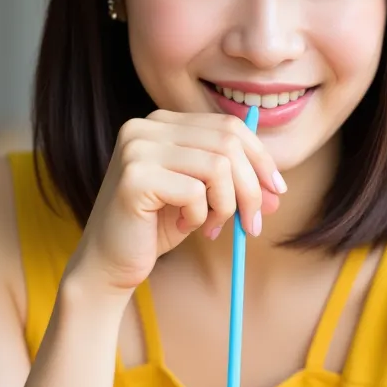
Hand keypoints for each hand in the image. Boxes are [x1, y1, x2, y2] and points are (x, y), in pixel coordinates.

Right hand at [71, 110, 285, 292]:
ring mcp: (137, 149)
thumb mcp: (204, 200)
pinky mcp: (135, 177)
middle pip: (228, 143)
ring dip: (226, 206)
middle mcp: (146, 127)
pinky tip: (182, 227)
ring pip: (218, 167)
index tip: (276, 190)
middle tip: (253, 224)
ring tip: (211, 227)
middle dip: (251, 187)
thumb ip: (236, 187)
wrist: (109, 263)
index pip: (228, 126)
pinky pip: (195, 193)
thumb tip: (277, 191)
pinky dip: (199, 217)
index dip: (260, 158)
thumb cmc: (155, 228)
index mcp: (162, 123)